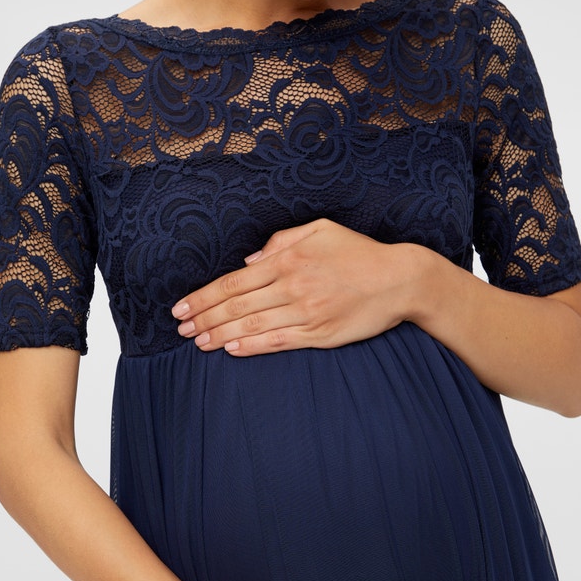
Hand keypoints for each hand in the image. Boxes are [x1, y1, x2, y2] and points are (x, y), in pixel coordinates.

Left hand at [172, 219, 421, 355]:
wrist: (400, 279)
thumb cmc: (359, 253)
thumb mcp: (320, 230)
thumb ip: (282, 241)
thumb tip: (250, 262)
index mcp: (288, 259)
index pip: (234, 282)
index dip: (204, 296)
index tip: (182, 307)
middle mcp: (293, 286)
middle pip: (236, 305)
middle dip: (204, 317)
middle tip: (181, 328)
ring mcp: (306, 312)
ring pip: (252, 326)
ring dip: (220, 335)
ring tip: (198, 342)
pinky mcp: (320, 334)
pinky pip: (279, 342)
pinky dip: (252, 346)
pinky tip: (231, 350)